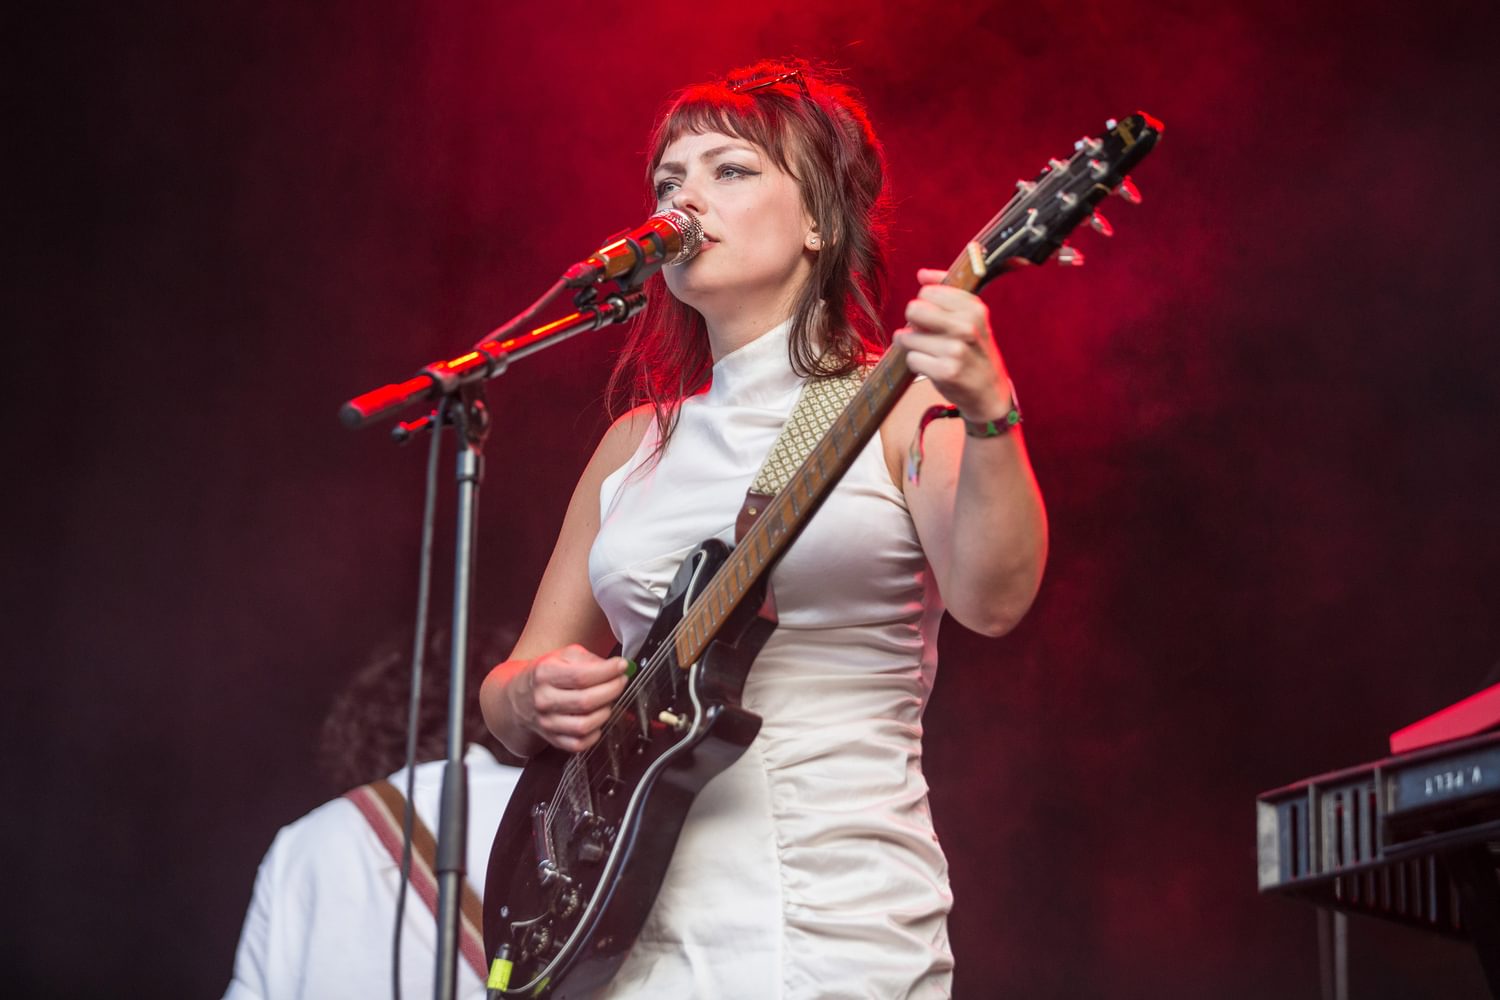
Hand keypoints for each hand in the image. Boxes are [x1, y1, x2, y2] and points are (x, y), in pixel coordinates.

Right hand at [509, 644, 628, 751]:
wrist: (519, 699)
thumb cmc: (546, 675)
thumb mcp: (562, 656)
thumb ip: (588, 658)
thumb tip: (614, 667)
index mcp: (544, 674)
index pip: (581, 676)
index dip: (607, 672)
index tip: (622, 666)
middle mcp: (543, 700)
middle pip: (585, 701)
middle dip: (612, 690)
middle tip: (621, 681)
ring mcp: (547, 723)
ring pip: (584, 725)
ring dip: (605, 712)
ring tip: (608, 700)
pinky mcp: (552, 739)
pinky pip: (580, 743)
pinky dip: (595, 733)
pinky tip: (597, 719)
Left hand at [894, 268, 1011, 420]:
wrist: (990, 392)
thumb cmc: (976, 352)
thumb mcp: (972, 318)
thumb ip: (946, 291)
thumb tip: (922, 274)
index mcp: (974, 308)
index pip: (927, 292)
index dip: (925, 305)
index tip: (936, 318)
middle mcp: (967, 326)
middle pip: (914, 309)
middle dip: (914, 323)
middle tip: (927, 334)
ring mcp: (956, 350)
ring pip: (909, 336)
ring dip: (914, 346)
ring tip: (932, 353)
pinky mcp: (946, 371)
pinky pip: (911, 358)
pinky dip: (916, 363)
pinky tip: (932, 366)